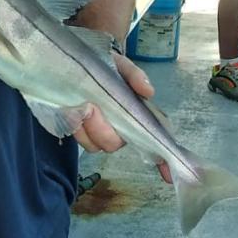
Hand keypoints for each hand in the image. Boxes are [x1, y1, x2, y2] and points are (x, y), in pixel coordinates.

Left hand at [72, 55, 171, 182]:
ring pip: (97, 145)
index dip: (162, 160)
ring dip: (89, 128)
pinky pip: (80, 139)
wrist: (69, 61)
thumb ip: (133, 75)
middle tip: (94, 109)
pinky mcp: (75, 130)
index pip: (152, 140)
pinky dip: (76, 126)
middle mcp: (117, 127)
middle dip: (105, 130)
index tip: (168, 176)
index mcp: (132, 114)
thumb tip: (148, 92)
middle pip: (116, 144)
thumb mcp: (118, 64)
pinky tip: (71, 109)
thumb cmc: (100, 65)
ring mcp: (95, 131)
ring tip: (83, 106)